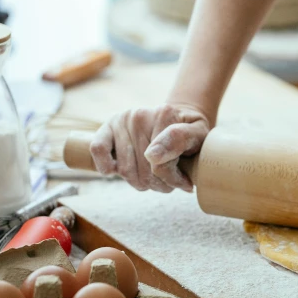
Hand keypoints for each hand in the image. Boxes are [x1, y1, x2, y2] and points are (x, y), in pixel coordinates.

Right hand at [89, 104, 210, 192]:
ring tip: (153, 178)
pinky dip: (106, 167)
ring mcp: (121, 121)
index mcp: (164, 114)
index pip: (161, 165)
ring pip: (124, 170)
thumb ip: (183, 140)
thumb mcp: (199, 134)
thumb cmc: (190, 133)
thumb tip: (153, 156)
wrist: (178, 118)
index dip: (172, 180)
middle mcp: (139, 115)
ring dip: (140, 182)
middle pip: (143, 172)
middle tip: (169, 181)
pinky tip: (119, 171)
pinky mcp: (106, 127)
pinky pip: (98, 150)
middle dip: (158, 184)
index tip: (183, 182)